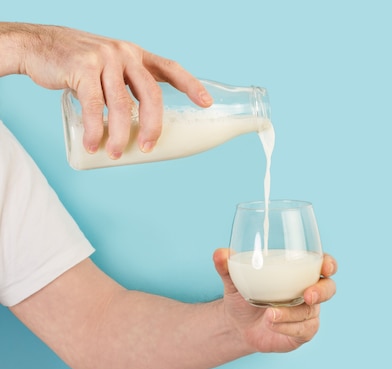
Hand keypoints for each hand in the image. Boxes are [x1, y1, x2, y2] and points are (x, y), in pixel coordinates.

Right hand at [14, 23, 211, 157]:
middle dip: (153, 125)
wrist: (38, 46)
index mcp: (137, 55)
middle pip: (151, 94)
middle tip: (149, 148)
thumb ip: (127, 85)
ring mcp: (103, 59)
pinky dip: (95, 129)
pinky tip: (94, 145)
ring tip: (117, 154)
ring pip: (121, 104)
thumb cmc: (78, 64)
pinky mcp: (81, 67)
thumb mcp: (109, 66)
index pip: (171, 69)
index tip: (207, 104)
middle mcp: (124, 54)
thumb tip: (143, 124)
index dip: (191, 85)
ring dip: (121, 134)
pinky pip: (93, 105)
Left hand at [212, 248, 336, 352]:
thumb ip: (227, 266)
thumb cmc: (244, 295)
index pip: (323, 264)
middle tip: (307, 295)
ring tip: (269, 315)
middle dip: (321, 291)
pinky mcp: (302, 332)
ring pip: (311, 312)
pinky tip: (272, 325)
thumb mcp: (234, 280)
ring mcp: (308, 313)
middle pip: (328, 289)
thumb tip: (219, 253)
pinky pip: (303, 330)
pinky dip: (288, 327)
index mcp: (300, 272)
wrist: (237, 325)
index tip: (325, 266)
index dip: (329, 264)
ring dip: (292, 313)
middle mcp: (309, 291)